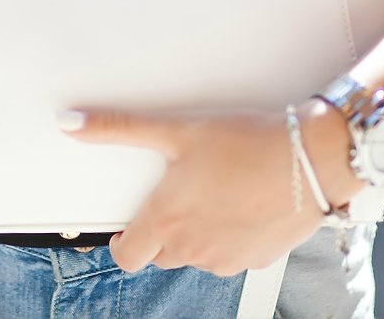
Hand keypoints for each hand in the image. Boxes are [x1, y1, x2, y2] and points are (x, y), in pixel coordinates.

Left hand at [58, 101, 367, 276]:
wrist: (311, 158)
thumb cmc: (247, 142)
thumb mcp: (175, 129)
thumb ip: (119, 128)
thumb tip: (73, 123)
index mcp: (165, 222)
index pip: (125, 257)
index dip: (121, 241)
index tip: (127, 224)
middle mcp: (192, 249)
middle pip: (160, 255)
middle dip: (161, 231)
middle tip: (178, 195)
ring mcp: (226, 259)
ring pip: (196, 257)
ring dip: (197, 235)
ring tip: (215, 193)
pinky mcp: (257, 259)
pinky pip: (232, 256)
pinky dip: (231, 237)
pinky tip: (242, 205)